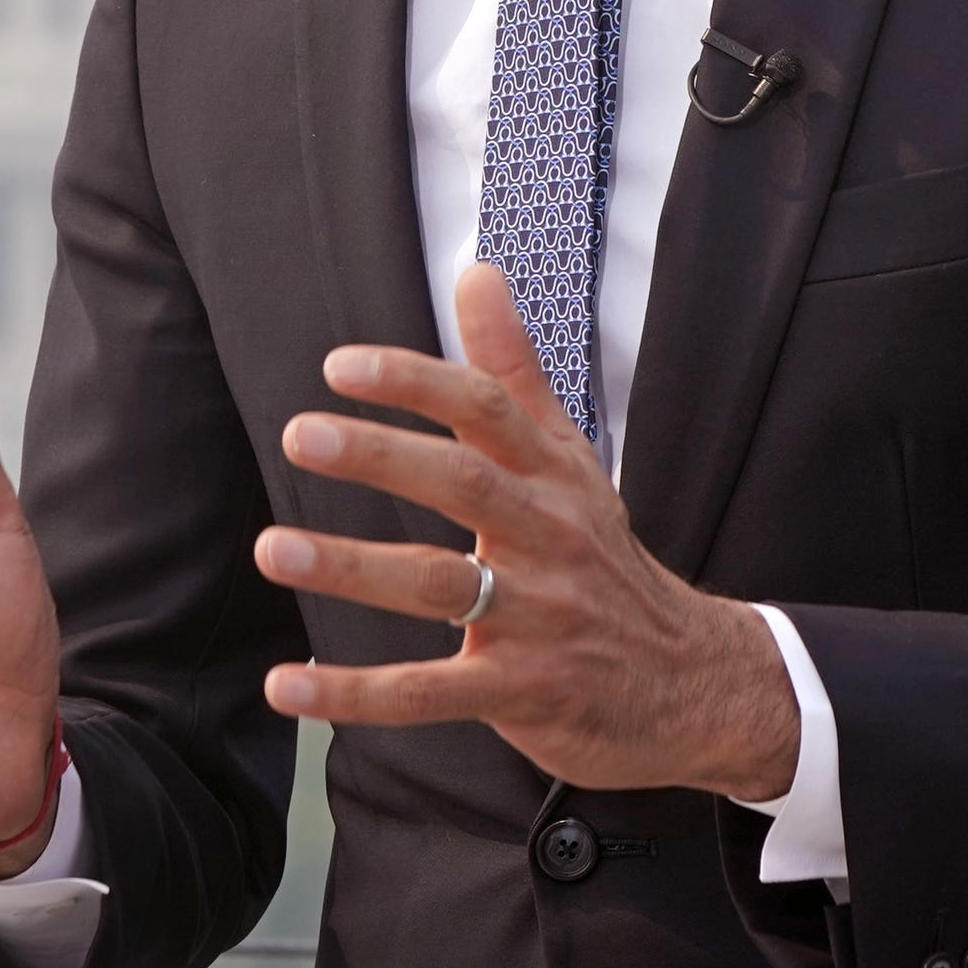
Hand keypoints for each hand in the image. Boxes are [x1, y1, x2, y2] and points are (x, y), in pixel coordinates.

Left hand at [251, 262, 800, 801]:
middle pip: (464, 485)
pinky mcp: (520, 692)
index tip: (341, 366)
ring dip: (352, 567)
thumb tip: (476, 274)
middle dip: (382, 456)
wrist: (694, 683)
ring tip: (273, 547)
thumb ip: (514, 371)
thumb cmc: (607, 561)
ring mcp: (536, 617)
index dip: (417, 383)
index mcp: (552, 477)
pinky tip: (286, 686)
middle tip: (301, 434)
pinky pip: (428, 692)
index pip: (488, 411)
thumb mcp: (571, 461)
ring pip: (439, 586)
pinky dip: (355, 692)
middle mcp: (547, 538)